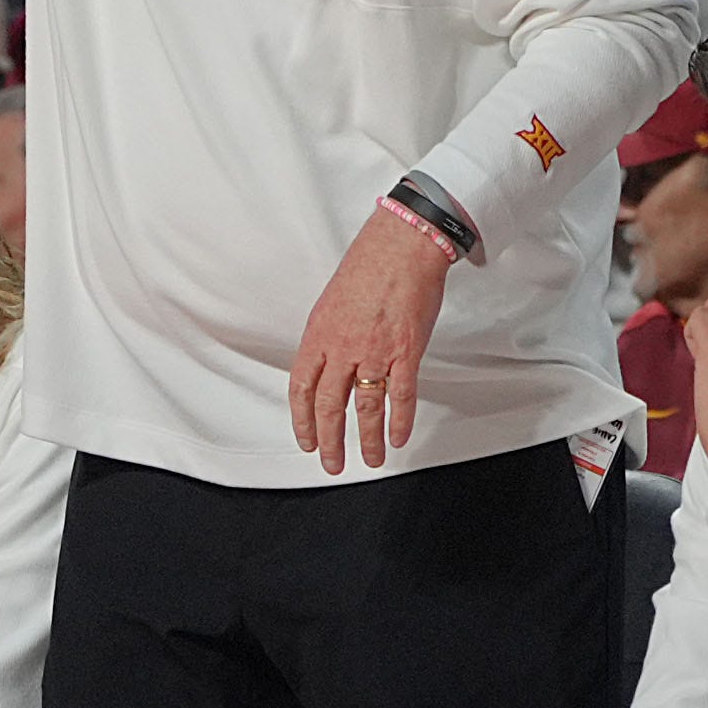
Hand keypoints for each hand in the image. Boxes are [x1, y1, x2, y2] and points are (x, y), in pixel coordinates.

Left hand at [290, 206, 450, 474]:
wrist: (403, 244)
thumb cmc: (370, 265)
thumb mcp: (333, 301)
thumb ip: (329, 337)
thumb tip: (328, 365)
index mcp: (319, 333)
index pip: (302, 387)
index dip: (302, 419)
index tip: (306, 439)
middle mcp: (343, 346)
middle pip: (329, 405)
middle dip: (329, 440)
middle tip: (331, 462)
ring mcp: (375, 351)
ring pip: (365, 407)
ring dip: (366, 439)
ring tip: (370, 460)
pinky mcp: (406, 351)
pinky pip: (401, 395)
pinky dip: (399, 421)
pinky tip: (398, 437)